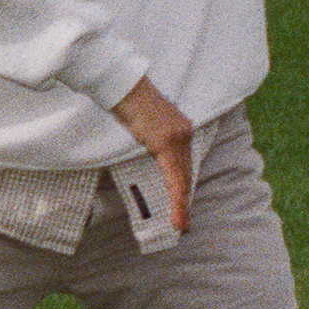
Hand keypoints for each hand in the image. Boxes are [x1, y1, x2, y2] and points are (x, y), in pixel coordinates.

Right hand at [112, 70, 195, 232]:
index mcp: (180, 129)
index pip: (184, 164)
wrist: (122, 83)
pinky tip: (177, 209)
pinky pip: (173, 175)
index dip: (183, 186)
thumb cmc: (126, 98)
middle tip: (183, 224)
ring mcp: (177, 138)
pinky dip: (176, 195)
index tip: (182, 205)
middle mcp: (184, 133)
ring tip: (180, 224)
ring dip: (181, 204)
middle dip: (184, 201)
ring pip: (182, 178)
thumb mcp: (142, 122)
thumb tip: (147, 145)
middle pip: (186, 174)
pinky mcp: (165, 142)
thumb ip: (151, 136)